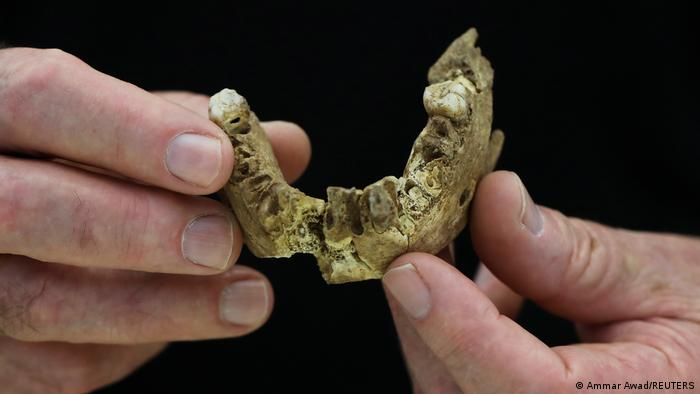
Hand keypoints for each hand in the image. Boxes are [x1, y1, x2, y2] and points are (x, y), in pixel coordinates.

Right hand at [0, 48, 310, 392]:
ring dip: (160, 307)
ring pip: (42, 303)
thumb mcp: (114, 123)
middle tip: (225, 241)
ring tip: (248, 299)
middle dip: (139, 227)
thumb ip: (190, 130)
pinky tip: (181, 317)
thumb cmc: (67, 157)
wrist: (1, 203)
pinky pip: (53, 364)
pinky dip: (131, 345)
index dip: (131, 132)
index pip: (42, 100)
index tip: (216, 162)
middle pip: (27, 209)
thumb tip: (286, 145)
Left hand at [383, 171, 698, 392]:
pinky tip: (481, 293)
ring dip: (433, 327)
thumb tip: (494, 199)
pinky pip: (467, 389)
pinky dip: (456, 340)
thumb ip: (570, 252)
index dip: (462, 332)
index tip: (412, 269)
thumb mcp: (656, 275)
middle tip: (410, 249)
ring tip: (440, 258)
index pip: (533, 392)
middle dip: (426, 322)